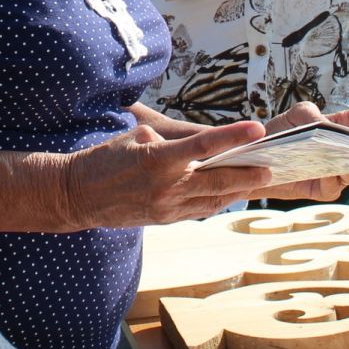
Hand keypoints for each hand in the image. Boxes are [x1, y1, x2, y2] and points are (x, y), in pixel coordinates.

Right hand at [61, 119, 274, 228]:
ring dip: (238, 190)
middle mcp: (166, 187)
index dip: (233, 136)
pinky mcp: (166, 220)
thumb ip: (170, 139)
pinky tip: (231, 193)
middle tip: (270, 166)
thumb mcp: (135, 135)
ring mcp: (167, 208)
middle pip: (218, 181)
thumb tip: (199, 143)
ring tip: (257, 179)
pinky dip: (218, 200)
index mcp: (157, 160)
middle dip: (248, 174)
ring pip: (214, 200)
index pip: (203, 146)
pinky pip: (200, 210)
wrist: (78, 196)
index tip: (256, 128)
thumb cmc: (104, 158)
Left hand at [250, 92, 348, 203]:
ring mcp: (338, 171)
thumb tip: (321, 122)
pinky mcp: (325, 190)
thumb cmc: (281, 133)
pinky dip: (329, 180)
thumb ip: (307, 113)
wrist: (258, 161)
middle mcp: (347, 150)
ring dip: (348, 164)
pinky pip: (333, 186)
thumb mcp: (292, 115)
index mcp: (342, 126)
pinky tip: (323, 174)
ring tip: (340, 155)